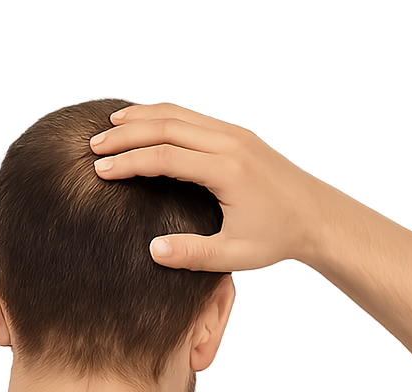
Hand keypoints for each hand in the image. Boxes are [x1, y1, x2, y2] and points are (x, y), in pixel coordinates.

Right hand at [89, 103, 336, 271]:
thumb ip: (192, 254)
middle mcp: (230, 144)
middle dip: (126, 133)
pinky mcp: (236, 136)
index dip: (129, 162)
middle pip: (167, 126)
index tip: (102, 170)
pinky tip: (146, 124)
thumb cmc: (279, 236)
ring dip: (142, 117)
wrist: (316, 217)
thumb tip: (154, 251)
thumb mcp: (235, 255)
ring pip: (179, 115)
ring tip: (111, 125)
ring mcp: (234, 135)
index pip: (165, 158)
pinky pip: (193, 118)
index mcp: (227, 171)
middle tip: (95, 144)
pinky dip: (163, 117)